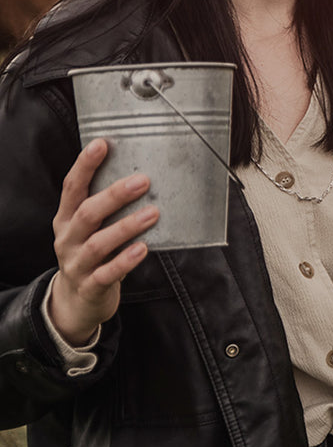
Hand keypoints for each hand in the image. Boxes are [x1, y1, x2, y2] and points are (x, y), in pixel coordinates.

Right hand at [49, 138, 155, 345]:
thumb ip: (106, 205)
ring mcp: (76, 264)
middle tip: (143, 180)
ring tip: (153, 213)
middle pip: (86, 213)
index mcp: (67, 219)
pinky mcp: (90, 286)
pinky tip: (144, 249)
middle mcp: (67, 239)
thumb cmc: (92, 253)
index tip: (102, 144)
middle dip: (114, 195)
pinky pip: (107, 273)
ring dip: (126, 227)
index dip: (84, 165)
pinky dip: (125, 261)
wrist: (77, 302)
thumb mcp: (91, 228)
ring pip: (97, 244)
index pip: (71, 187)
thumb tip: (143, 169)